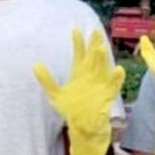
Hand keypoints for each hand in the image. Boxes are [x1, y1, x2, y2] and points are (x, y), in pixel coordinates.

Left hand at [33, 29, 124, 154]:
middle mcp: (91, 75)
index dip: (77, 41)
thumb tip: (35, 64)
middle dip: (94, 43)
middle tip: (95, 30)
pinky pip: (114, 85)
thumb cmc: (70, 109)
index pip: (79, 53)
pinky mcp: (107, 94)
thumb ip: (46, 80)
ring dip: (102, 58)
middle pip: (93, 56)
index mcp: (79, 73)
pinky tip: (118, 69)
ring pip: (102, 67)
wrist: (82, 125)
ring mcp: (100, 83)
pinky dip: (117, 77)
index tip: (75, 28)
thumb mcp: (55, 94)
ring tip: (100, 47)